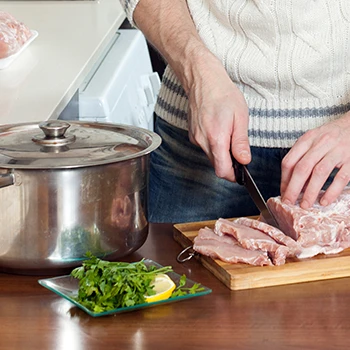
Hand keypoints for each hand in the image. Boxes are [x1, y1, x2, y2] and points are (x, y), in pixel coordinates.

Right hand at [186, 53, 250, 181]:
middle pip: (216, 165)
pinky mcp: (192, 135)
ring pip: (210, 157)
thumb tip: (244, 160)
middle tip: (239, 156)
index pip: (222, 170)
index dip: (233, 176)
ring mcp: (196, 138)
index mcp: (216, 138)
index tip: (240, 175)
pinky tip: (219, 132)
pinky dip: (213, 146)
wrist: (203, 80)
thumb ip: (241, 143)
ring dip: (221, 155)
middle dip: (229, 165)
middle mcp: (203, 141)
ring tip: (229, 137)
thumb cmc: (222, 94)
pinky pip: (205, 147)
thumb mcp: (240, 117)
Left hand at [281, 113, 349, 207]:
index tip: (283, 193)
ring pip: (319, 173)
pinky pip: (341, 177)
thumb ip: (302, 157)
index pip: (289, 161)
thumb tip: (292, 184)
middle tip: (289, 202)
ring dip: (310, 191)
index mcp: (308, 139)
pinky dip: (331, 191)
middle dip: (293, 188)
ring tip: (305, 204)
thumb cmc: (332, 135)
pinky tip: (324, 201)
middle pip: (302, 168)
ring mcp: (338, 151)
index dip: (284, 180)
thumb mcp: (313, 140)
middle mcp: (321, 143)